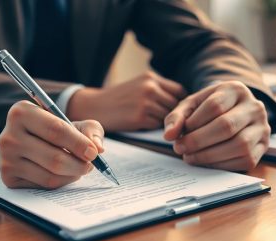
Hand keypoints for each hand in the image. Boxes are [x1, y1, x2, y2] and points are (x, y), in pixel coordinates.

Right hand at [0, 101, 103, 188]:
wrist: (35, 141)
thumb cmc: (58, 130)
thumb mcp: (76, 123)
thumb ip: (91, 130)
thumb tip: (97, 148)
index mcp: (22, 112)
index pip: (55, 130)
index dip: (78, 143)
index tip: (93, 153)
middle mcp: (9, 135)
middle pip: (54, 157)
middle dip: (79, 164)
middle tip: (90, 164)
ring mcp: (6, 158)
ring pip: (50, 174)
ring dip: (73, 174)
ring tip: (80, 167)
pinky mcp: (8, 177)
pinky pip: (44, 185)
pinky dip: (62, 181)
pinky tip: (65, 173)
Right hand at [67, 71, 185, 130]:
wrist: (95, 106)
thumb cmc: (118, 99)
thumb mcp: (138, 85)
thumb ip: (157, 89)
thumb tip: (181, 103)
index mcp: (150, 77)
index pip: (179, 91)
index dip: (178, 102)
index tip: (173, 110)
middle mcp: (149, 87)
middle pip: (175, 105)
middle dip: (171, 113)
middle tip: (162, 119)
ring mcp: (145, 102)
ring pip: (167, 116)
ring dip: (162, 121)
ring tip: (148, 120)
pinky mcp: (140, 117)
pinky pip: (157, 125)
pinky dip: (152, 127)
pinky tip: (141, 124)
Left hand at [164, 81, 270, 170]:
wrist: (232, 114)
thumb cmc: (207, 110)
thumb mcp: (190, 106)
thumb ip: (176, 117)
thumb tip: (168, 135)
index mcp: (235, 90)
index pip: (214, 106)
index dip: (193, 122)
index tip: (178, 134)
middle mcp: (254, 107)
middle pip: (226, 126)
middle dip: (197, 141)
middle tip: (179, 149)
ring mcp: (262, 128)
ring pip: (238, 145)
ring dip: (208, 155)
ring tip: (189, 157)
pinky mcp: (263, 147)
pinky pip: (244, 160)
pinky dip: (220, 165)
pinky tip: (205, 162)